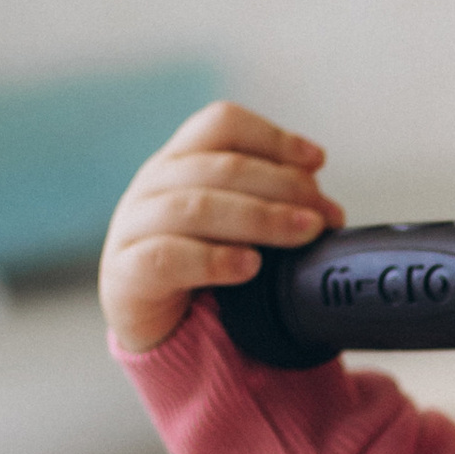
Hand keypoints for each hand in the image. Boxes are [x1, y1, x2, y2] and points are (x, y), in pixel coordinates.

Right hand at [100, 102, 343, 353]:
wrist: (159, 328)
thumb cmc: (205, 271)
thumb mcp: (238, 229)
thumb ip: (273, 208)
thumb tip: (328, 210)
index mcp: (182, 162)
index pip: (222, 125)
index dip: (272, 137)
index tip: (317, 162)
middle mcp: (154, 185)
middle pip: (219, 165)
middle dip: (283, 186)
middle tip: (323, 215)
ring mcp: (133, 226)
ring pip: (196, 206)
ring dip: (260, 218)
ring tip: (302, 234)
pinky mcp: (126, 273)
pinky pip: (166, 257)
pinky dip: (214, 259)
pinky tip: (249, 267)